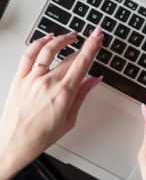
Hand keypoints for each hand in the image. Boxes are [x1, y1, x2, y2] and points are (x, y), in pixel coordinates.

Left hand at [0, 26, 103, 179]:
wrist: (14, 144)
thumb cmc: (41, 135)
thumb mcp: (69, 119)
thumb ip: (82, 95)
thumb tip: (93, 80)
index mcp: (63, 93)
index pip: (82, 63)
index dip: (92, 46)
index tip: (98, 35)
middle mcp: (48, 83)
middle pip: (70, 57)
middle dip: (84, 45)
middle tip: (92, 39)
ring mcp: (32, 79)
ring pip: (49, 50)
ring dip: (62, 39)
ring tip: (71, 36)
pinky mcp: (19, 78)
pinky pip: (29, 54)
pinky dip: (39, 43)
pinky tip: (47, 38)